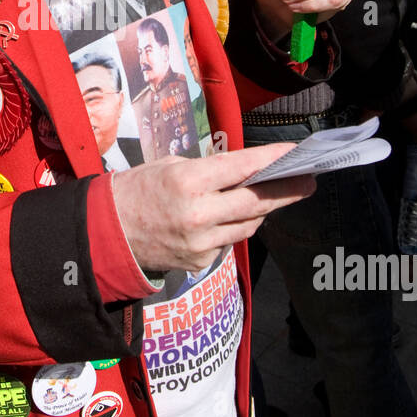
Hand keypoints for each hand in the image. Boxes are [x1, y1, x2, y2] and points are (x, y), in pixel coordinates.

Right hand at [112, 143, 315, 271]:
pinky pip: (228, 242)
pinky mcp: (200, 263)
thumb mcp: (170, 166)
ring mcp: (201, 243)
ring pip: (248, 226)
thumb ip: (209, 172)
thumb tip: (246, 173)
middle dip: (287, 191)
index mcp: (188, 181)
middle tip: (309, 181)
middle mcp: (198, 214)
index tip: (295, 153)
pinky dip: (233, 228)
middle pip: (257, 202)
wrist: (107, 233)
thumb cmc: (136, 190)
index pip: (242, 168)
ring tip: (276, 196)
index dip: (273, 160)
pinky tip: (228, 218)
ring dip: (262, 210)